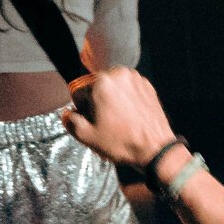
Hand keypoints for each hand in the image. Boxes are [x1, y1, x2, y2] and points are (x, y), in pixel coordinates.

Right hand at [64, 66, 178, 171]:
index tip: (90, 121)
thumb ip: (71, 122)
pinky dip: (127, 101)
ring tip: (118, 122)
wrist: (155, 149)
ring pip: (114, 89)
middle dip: (97, 103)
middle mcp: (120, 74)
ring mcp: (136, 79)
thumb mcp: (88, 136)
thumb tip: (67, 114)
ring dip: (112, 101)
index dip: (81, 109)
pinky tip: (129, 118)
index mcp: (102, 82)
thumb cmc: (122, 142)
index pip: (79, 91)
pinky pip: (129, 91)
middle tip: (104, 123)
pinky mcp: (148, 87)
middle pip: (97, 88)